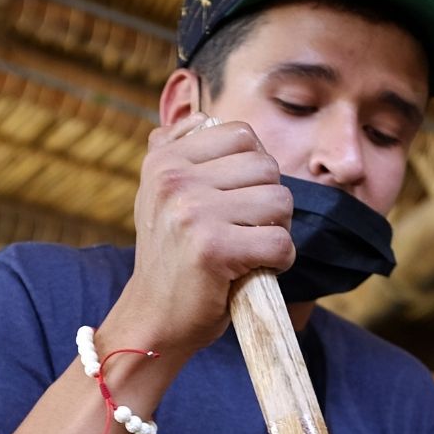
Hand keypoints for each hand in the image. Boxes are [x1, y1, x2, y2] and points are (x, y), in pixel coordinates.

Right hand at [103, 113, 294, 360]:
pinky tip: (255, 270)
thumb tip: (201, 114)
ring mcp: (191, 211)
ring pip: (279, 201)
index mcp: (164, 158)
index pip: (243, 135)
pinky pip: (279, 242)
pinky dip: (279, 261)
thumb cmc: (173, 258)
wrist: (154, 319)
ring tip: (248, 250)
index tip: (236, 202)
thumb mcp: (163, 195)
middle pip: (266, 167)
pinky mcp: (212, 248)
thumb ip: (180, 151)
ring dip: (275, 232)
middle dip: (269, 202)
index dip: (254, 171)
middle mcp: (174, 178)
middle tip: (246, 232)